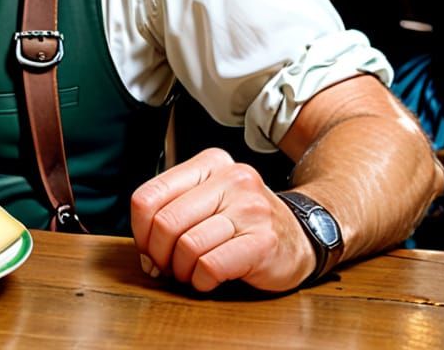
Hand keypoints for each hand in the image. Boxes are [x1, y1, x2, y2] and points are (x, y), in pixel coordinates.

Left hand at [130, 148, 314, 292]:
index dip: (140, 230)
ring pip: (187, 245)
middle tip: (166, 267)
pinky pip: (210, 266)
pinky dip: (201, 281)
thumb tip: (143, 247)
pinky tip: (208, 279)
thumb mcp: (208, 199)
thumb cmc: (245, 221)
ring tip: (189, 273)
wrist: (302, 235)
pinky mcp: (264, 241)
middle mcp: (232, 179)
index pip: (149, 196)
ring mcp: (251, 209)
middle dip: (158, 254)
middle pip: (166, 222)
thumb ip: (173, 208)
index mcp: (210, 163)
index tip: (147, 247)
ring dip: (180, 270)